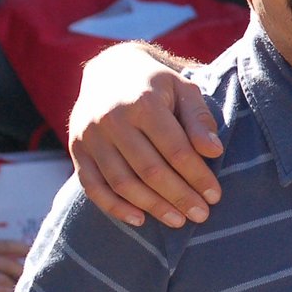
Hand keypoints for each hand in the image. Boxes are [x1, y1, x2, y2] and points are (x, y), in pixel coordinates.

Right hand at [68, 43, 221, 228]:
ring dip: (151, 206)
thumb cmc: (156, 85)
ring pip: (121, 182)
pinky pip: (92, 186)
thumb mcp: (184, 89)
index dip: (197, 176)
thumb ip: (199, 119)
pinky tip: (139, 220)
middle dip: (178, 196)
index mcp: (143, 102)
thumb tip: (214, 151)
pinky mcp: (77, 149)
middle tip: (201, 215)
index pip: (175, 149)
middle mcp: (111, 119)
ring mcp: (90, 136)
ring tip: (177, 220)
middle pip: (149, 169)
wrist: (109, 70)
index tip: (214, 195)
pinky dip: (114, 207)